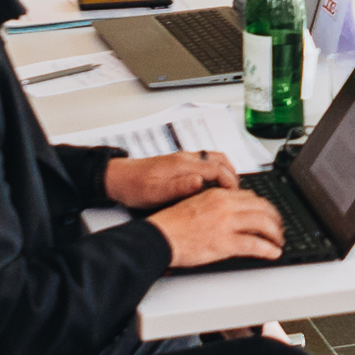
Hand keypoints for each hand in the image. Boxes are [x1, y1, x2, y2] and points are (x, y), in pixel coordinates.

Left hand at [106, 150, 240, 207]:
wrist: (117, 178)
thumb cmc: (134, 187)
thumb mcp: (156, 193)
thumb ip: (179, 187)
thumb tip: (200, 182)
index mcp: (183, 165)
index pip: (218, 168)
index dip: (231, 182)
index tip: (235, 196)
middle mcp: (185, 158)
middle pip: (220, 159)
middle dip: (233, 174)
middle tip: (236, 192)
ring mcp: (182, 158)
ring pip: (213, 158)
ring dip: (225, 170)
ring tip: (228, 188)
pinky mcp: (178, 162)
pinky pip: (205, 161)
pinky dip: (215, 169)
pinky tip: (211, 183)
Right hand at [149, 186, 282, 266]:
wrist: (159, 237)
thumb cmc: (171, 224)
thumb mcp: (195, 203)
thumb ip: (215, 204)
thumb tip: (229, 210)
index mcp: (218, 196)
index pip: (251, 197)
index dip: (264, 206)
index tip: (268, 213)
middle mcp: (226, 206)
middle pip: (262, 208)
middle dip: (275, 219)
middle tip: (279, 227)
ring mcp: (226, 224)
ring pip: (263, 224)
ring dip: (275, 234)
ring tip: (278, 241)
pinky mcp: (225, 243)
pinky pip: (254, 245)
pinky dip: (268, 249)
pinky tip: (273, 253)